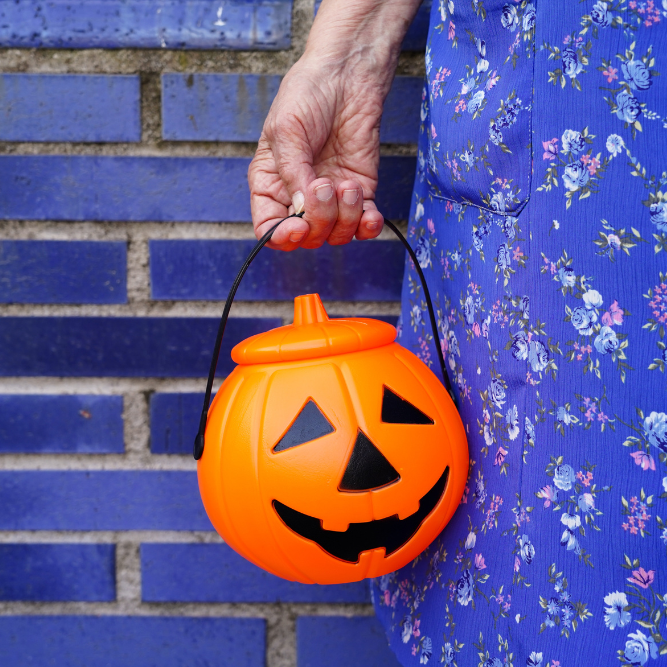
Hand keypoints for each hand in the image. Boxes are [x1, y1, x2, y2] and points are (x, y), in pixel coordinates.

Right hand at [248, 55, 385, 249]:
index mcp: (270, 185)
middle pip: (306, 237)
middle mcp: (298, 197)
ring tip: (347, 185)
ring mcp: (330, 199)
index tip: (297, 226)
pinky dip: (367, 227)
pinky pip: (363, 226)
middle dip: (319, 219)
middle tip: (325, 185)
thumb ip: (292, 172)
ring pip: (335, 235)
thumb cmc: (308, 95)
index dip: (281, 237)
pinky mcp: (359, 193)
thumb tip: (301, 210)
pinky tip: (369, 213)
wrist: (348, 75)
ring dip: (344, 218)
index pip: (269, 229)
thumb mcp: (287, 131)